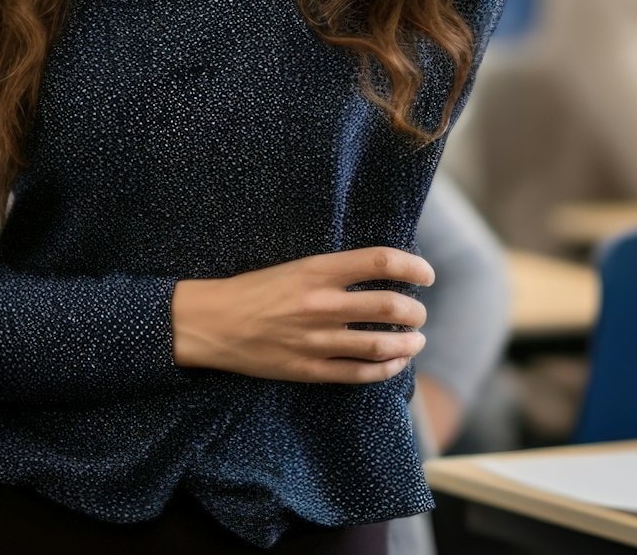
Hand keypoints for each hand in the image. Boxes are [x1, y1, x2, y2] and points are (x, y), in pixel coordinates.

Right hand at [172, 247, 433, 384]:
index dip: (413, 266)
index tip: (426, 274)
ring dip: (408, 342)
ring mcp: (316, 340)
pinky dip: (386, 369)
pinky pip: (359, 374)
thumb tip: (381, 272)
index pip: (381, 262)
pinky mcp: (309, 369)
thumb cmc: (252, 290)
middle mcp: (321, 304)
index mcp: (317, 271)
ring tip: (415, 340)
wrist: (210, 323)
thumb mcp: (294, 267)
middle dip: (416, 311)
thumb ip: (335, 270)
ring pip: (381, 344)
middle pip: (391, 306)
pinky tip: (394, 363)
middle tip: (419, 312)